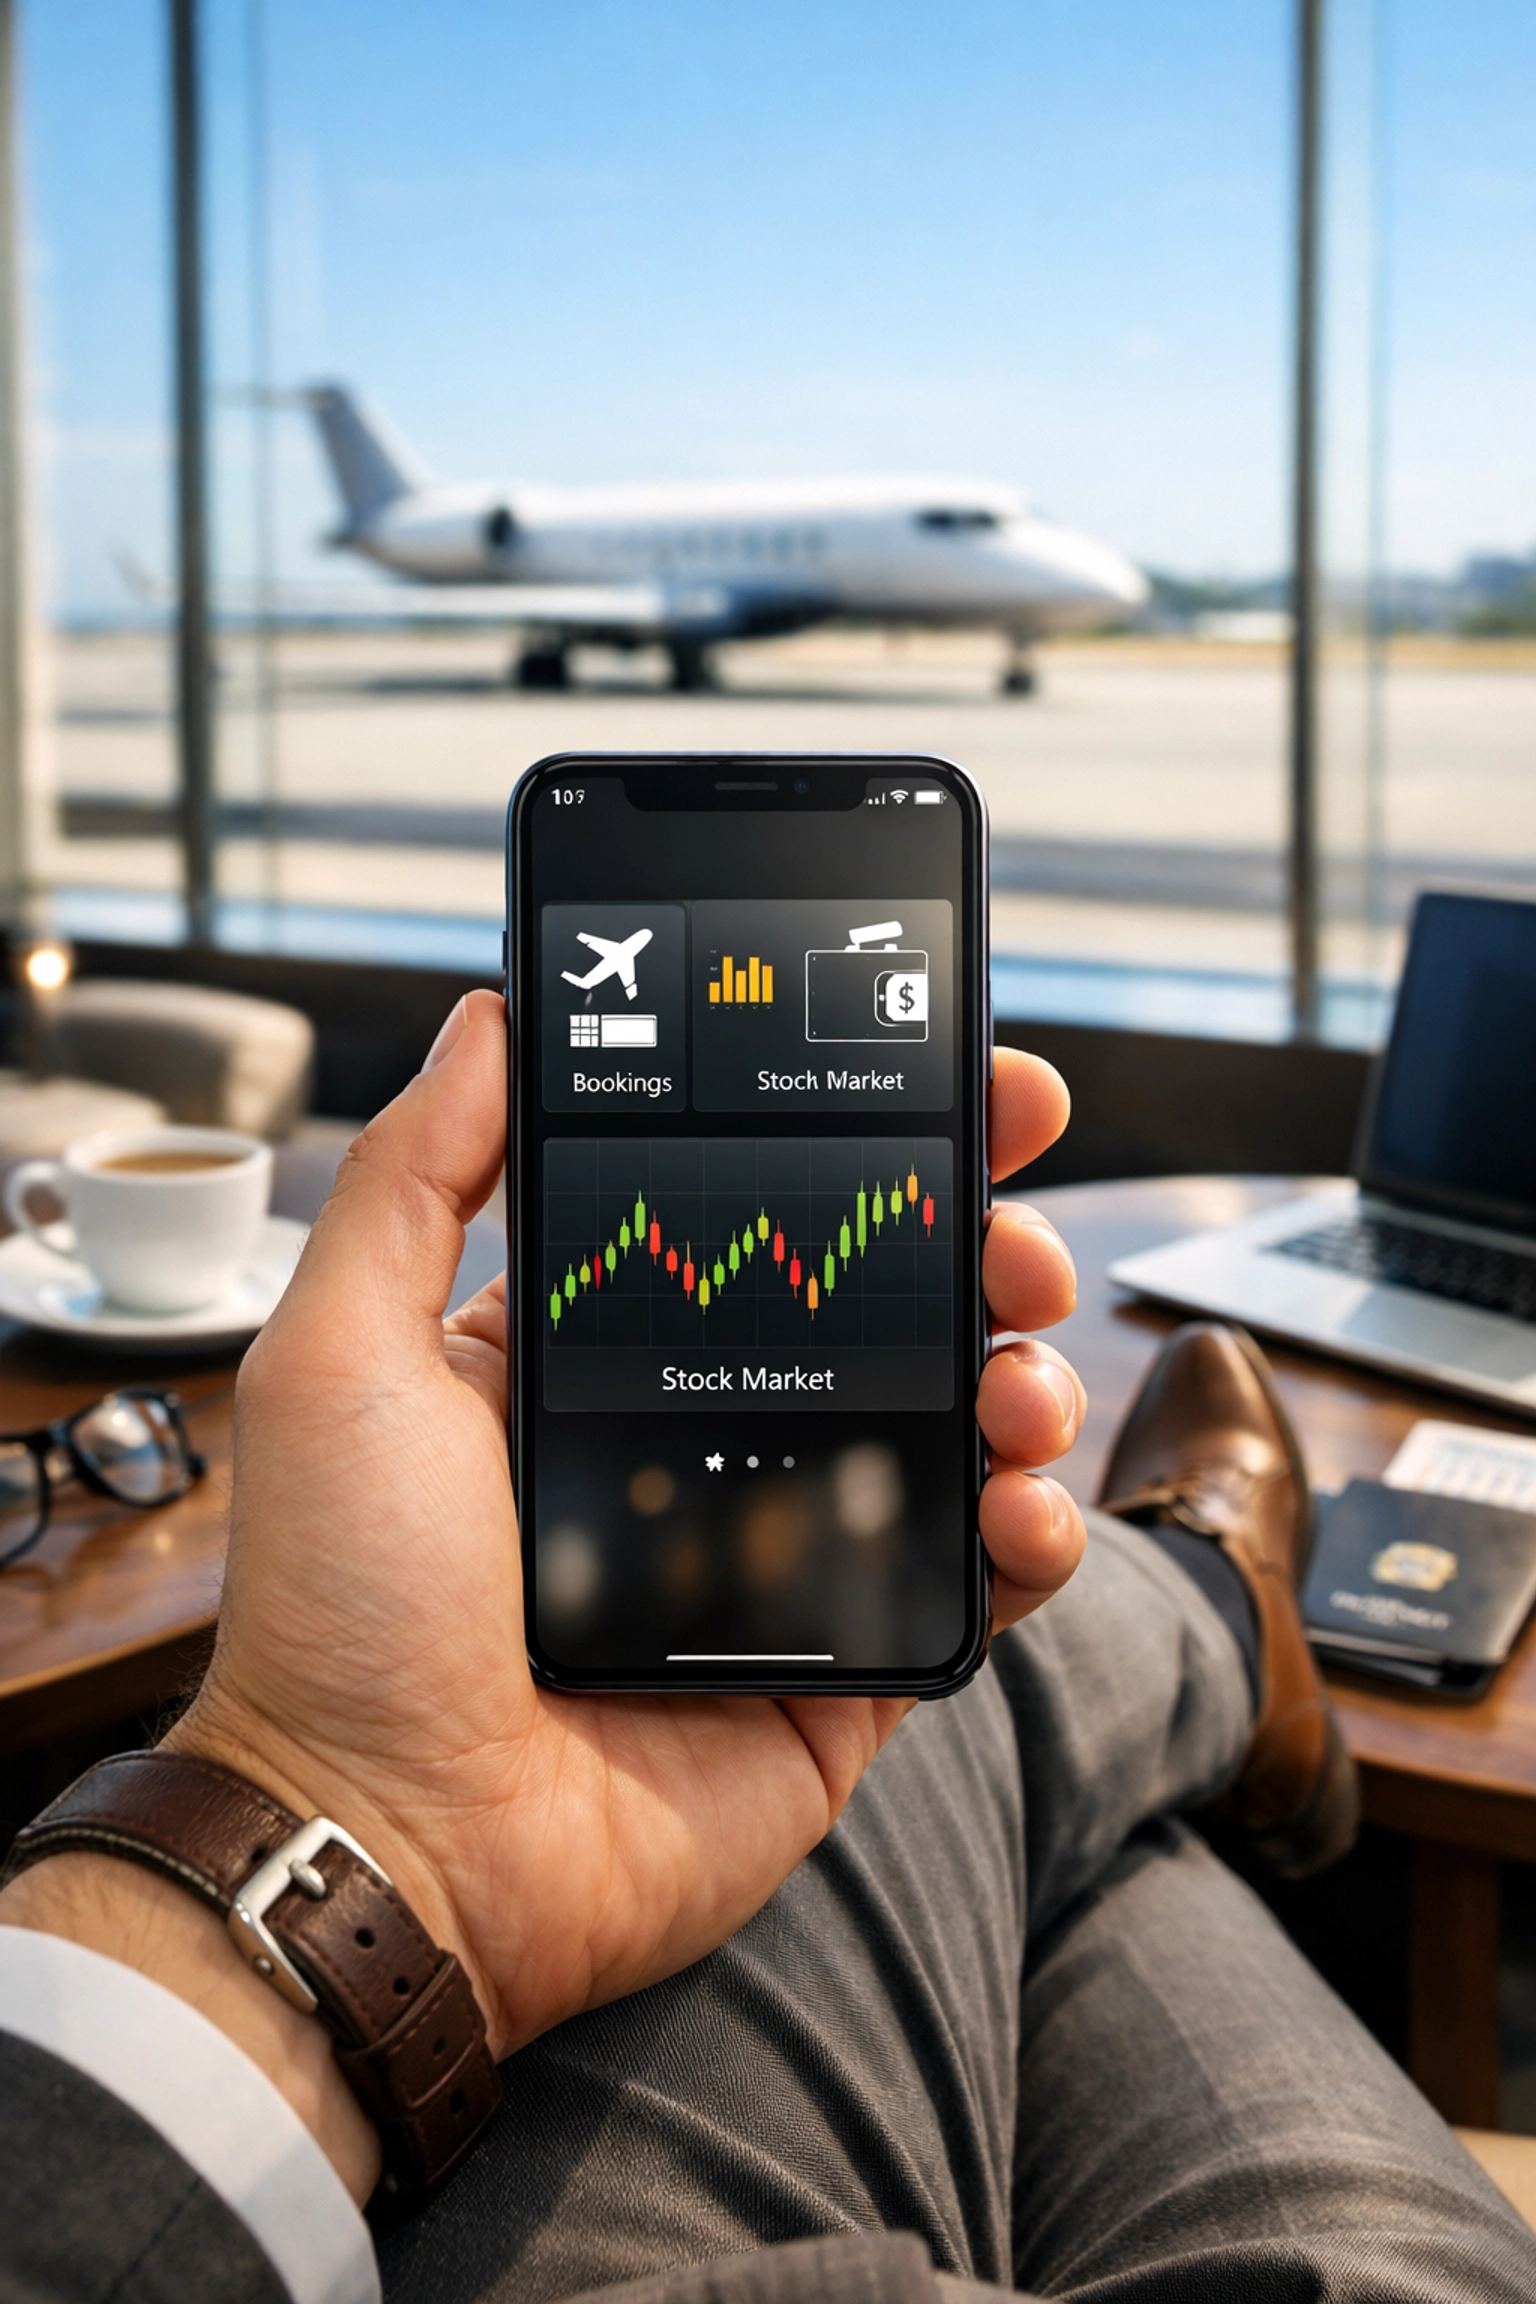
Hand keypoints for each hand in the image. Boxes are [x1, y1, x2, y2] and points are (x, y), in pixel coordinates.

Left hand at [132, 998, 1077, 2085]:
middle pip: (886, 1304)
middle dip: (979, 1245)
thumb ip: (418, 1176)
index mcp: (597, 1349)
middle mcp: (700, 1431)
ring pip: (951, 1427)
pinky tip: (1020, 1507)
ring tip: (1017, 1384)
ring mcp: (781, 1548)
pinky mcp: (841, 1662)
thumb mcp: (342, 1353)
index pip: (758, 1210)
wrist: (393, 1846)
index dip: (863, 1140)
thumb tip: (491, 1013)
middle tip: (1017, 1235)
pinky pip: (969, 1580)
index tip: (955, 1075)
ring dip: (1021, 1379)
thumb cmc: (346, 1606)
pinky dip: (1028, 1532)